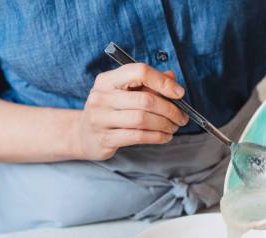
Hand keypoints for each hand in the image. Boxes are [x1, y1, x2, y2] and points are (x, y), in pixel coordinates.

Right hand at [69, 64, 188, 160]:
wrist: (83, 135)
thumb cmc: (110, 111)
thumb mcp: (125, 93)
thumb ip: (148, 84)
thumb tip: (172, 78)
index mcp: (108, 79)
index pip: (139, 71)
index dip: (162, 82)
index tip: (179, 93)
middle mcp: (101, 96)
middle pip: (145, 99)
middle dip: (170, 109)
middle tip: (182, 117)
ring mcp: (100, 118)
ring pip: (142, 119)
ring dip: (165, 124)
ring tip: (174, 127)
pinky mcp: (105, 138)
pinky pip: (138, 136)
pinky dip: (157, 137)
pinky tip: (165, 137)